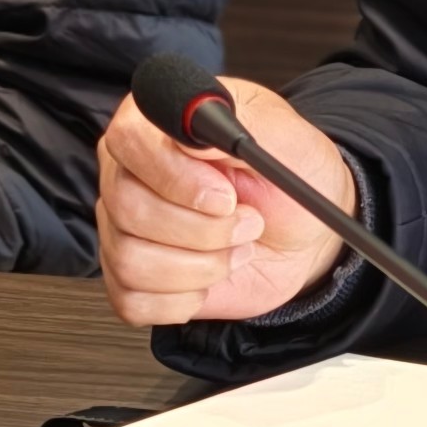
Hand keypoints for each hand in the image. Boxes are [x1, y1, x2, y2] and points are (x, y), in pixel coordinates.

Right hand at [96, 78, 356, 327]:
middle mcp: (129, 175)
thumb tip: (193, 136)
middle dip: (202, 228)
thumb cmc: (288, 180)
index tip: (225, 195)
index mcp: (156, 127)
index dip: (175, 174)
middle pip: (126, 206)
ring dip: (202, 264)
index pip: (128, 141)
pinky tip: (213, 275)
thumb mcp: (285, 138)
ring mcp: (123, 229)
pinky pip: (133, 301)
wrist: (304, 233)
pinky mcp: (131, 279)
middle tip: (247, 221)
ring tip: (237, 246)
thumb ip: (241, 126)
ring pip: (130, 259)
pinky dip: (185, 298)